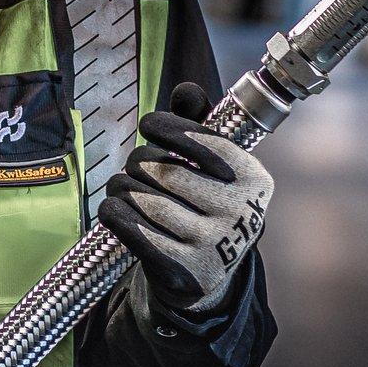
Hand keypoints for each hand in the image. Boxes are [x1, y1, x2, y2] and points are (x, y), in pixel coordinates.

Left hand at [97, 82, 272, 313]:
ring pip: (142, 198)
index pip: (205, 142)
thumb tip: (187, 90)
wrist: (205, 275)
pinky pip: (129, 226)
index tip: (148, 125)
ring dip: (121, 187)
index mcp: (254, 180)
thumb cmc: (204, 205)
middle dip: (139, 163)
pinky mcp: (182, 270)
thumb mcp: (212, 167)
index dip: (169, 128)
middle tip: (136, 168)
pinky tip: (113, 207)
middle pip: (164, 170)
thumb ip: (199, 124)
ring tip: (124, 188)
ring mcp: (213, 245)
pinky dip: (113, 212)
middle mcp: (240, 213)